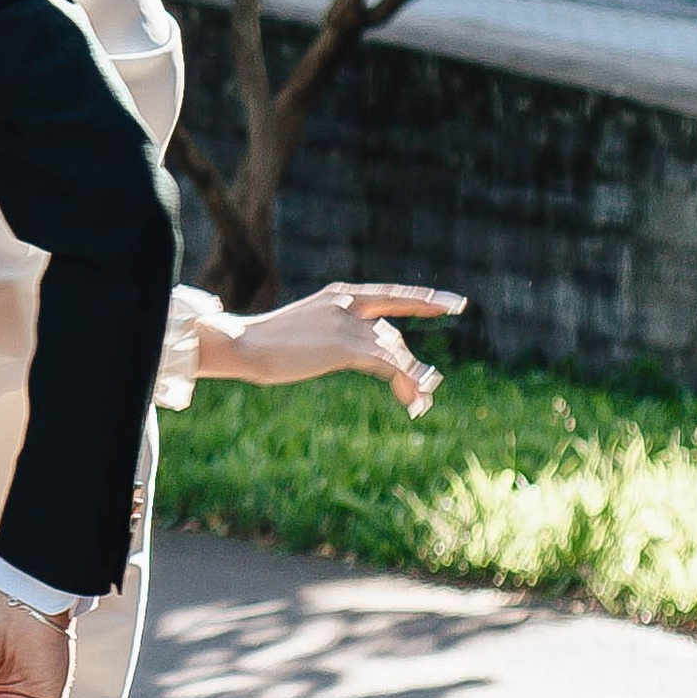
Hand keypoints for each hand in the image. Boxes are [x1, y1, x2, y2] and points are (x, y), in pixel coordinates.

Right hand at [217, 281, 463, 417]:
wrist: (242, 344)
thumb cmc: (268, 343)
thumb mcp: (310, 329)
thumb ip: (340, 333)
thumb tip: (370, 354)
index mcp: (340, 294)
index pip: (392, 295)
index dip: (425, 300)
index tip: (454, 305)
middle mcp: (348, 303)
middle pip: (392, 335)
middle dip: (411, 364)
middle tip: (428, 391)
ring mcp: (347, 322)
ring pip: (394, 351)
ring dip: (412, 379)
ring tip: (420, 404)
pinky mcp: (345, 345)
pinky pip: (387, 363)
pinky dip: (405, 380)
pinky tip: (413, 398)